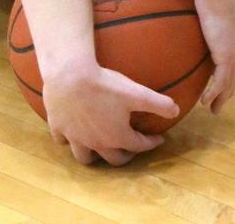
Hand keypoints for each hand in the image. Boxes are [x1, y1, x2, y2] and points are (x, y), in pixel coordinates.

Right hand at [42, 60, 178, 165]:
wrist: (69, 76)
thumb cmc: (105, 85)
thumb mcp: (136, 92)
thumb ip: (158, 103)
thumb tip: (176, 111)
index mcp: (117, 136)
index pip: (139, 145)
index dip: (151, 142)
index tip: (158, 138)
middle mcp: (96, 143)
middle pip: (113, 159)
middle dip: (126, 156)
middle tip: (131, 147)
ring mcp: (75, 138)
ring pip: (85, 158)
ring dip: (94, 156)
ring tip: (99, 147)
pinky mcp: (58, 127)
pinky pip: (63, 141)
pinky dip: (69, 140)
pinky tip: (72, 133)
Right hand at [195, 0, 234, 112]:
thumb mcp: (212, 5)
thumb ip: (208, 15)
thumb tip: (195, 12)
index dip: (229, 73)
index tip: (220, 83)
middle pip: (234, 75)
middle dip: (227, 91)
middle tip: (218, 104)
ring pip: (229, 83)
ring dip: (221, 98)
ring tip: (213, 109)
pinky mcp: (227, 57)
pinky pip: (220, 82)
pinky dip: (214, 94)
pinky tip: (205, 103)